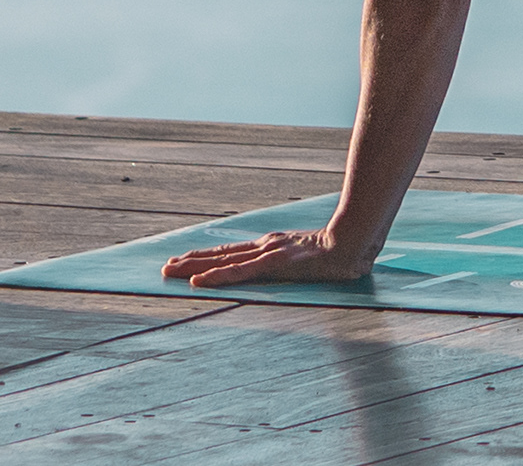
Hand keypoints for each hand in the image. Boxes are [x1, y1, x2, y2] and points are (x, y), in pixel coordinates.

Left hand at [165, 224, 374, 286]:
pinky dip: (218, 276)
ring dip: (195, 266)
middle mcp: (266, 247)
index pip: (234, 253)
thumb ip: (302, 263)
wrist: (356, 241)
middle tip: (166, 266)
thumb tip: (301, 267)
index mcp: (274, 247)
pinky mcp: (274, 264)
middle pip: (222, 254)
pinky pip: (240, 273)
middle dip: (192, 260)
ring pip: (224, 261)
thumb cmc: (341, 251)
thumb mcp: (314, 259)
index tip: (186, 261)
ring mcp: (268, 254)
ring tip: (171, 270)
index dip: (208, 257)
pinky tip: (200, 281)